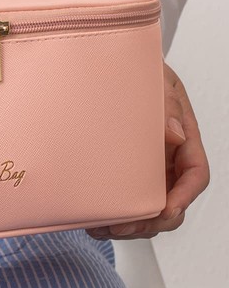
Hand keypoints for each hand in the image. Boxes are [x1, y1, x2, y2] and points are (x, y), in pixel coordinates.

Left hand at [87, 62, 209, 239]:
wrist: (108, 59)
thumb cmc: (136, 67)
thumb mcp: (156, 77)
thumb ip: (166, 101)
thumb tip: (174, 134)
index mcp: (182, 136)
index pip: (194, 173)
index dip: (183, 197)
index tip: (165, 211)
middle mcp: (166, 155)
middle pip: (171, 199)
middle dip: (151, 220)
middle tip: (124, 227)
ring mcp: (145, 163)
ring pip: (147, 204)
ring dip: (130, 222)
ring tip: (102, 228)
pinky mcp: (121, 167)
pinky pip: (124, 196)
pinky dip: (112, 212)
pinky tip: (92, 219)